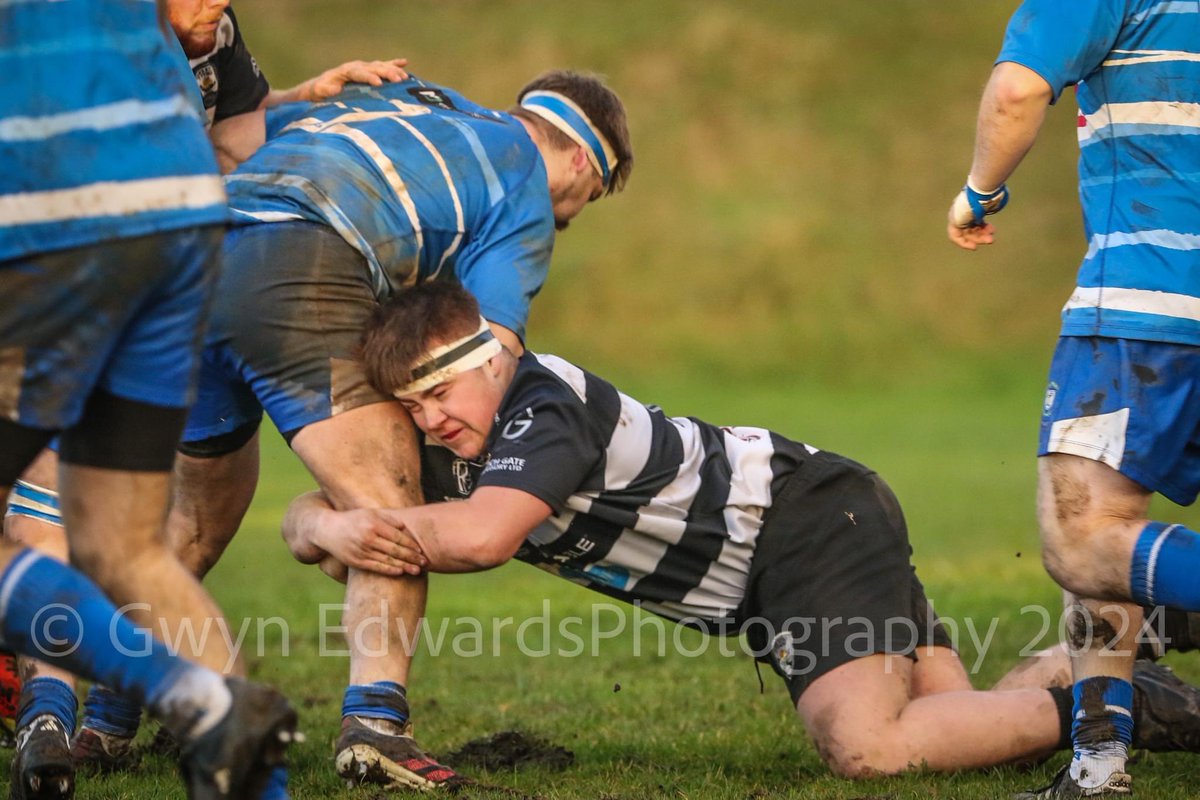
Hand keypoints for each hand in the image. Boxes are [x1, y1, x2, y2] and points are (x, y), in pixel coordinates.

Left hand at [303, 58, 409, 101]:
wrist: (318, 87)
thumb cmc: (319, 92)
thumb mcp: (319, 92)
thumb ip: (325, 90)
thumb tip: (335, 89)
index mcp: (345, 71)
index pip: (360, 73)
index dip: (369, 77)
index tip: (379, 84)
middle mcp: (356, 66)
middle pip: (374, 68)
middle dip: (387, 73)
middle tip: (399, 80)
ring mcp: (363, 67)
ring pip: (380, 66)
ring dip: (393, 70)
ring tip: (405, 77)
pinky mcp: (368, 71)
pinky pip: (382, 65)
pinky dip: (394, 63)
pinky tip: (405, 62)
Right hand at [311, 507, 426, 576]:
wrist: (327, 529)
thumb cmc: (353, 519)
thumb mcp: (370, 513)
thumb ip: (389, 519)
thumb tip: (405, 527)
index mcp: (373, 524)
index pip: (398, 536)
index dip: (411, 544)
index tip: (421, 550)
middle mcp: (368, 537)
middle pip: (395, 550)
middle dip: (412, 557)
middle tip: (424, 562)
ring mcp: (361, 550)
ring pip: (387, 560)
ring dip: (404, 566)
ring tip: (417, 570)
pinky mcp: (356, 561)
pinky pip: (376, 567)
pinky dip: (389, 570)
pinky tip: (400, 572)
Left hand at [947, 181, 1008, 250]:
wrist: (978, 195)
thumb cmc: (987, 195)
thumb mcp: (990, 201)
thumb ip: (992, 204)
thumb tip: (1000, 199)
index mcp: (969, 205)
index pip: (975, 219)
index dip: (982, 227)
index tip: (991, 231)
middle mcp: (961, 212)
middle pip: (970, 227)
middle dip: (982, 235)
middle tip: (991, 239)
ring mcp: (956, 217)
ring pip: (966, 233)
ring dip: (978, 239)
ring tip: (990, 240)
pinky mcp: (953, 223)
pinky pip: (956, 237)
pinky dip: (964, 243)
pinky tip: (973, 247)